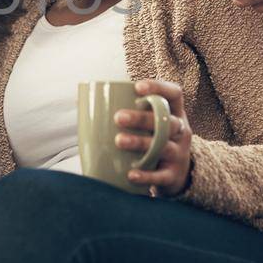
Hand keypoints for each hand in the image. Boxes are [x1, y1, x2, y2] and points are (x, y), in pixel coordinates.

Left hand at [115, 79, 191, 195]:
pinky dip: (146, 176)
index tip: (137, 87)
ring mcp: (179, 154)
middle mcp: (181, 131)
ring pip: (164, 147)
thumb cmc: (154, 140)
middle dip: (142, 118)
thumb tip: (82, 103)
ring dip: (140, 143)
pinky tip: (131, 173)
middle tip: (118, 117)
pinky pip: (162, 176)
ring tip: (118, 141)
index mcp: (175, 113)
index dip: (159, 87)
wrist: (176, 174)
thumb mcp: (151, 124)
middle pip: (167, 122)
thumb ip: (129, 111)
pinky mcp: (174, 175)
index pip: (174, 94)